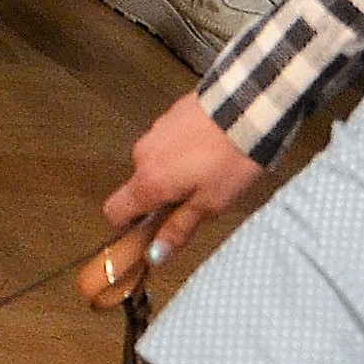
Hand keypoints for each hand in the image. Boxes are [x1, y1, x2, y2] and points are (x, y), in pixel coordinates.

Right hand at [104, 90, 263, 265]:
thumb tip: (155, 257)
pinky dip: (184, 148)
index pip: (114, 211)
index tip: (151, 229)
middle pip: (141, 185)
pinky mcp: (171, 113)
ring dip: (176, 170)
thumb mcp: (210, 204)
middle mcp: (142, 155)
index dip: (128, 225)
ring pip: (157, 162)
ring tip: (213, 168)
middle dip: (164, 195)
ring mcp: (155, 130)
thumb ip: (179, 229)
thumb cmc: (230, 161)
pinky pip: (170, 140)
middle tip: (200, 197)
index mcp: (148, 182)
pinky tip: (212, 146)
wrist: (248, 106)